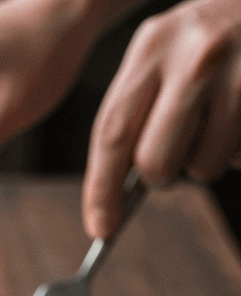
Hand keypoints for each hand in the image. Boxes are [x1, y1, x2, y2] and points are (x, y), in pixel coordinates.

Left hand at [84, 0, 240, 236]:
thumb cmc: (214, 35)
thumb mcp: (166, 50)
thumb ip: (138, 107)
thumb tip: (119, 189)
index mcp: (153, 45)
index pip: (112, 133)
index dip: (102, 189)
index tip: (101, 227)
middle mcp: (194, 57)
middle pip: (154, 162)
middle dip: (160, 176)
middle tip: (174, 157)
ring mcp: (238, 75)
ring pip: (203, 167)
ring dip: (205, 161)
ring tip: (219, 120)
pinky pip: (238, 158)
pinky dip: (235, 151)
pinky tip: (240, 115)